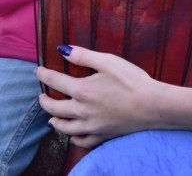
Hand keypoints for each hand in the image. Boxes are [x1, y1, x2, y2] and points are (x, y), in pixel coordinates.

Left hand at [36, 46, 160, 148]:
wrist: (153, 106)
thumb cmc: (133, 80)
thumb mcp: (109, 62)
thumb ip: (84, 55)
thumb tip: (62, 50)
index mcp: (82, 90)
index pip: (55, 81)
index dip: (44, 75)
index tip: (38, 71)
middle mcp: (82, 111)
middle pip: (55, 108)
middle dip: (45, 101)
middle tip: (41, 97)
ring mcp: (91, 126)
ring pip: (64, 127)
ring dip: (55, 121)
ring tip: (51, 117)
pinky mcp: (102, 135)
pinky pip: (82, 141)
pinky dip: (73, 139)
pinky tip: (72, 136)